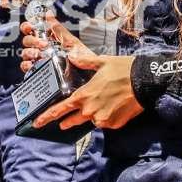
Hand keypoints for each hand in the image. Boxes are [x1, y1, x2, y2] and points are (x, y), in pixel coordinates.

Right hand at [20, 14, 98, 71]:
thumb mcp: (71, 41)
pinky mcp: (39, 73)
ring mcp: (39, 61)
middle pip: (27, 41)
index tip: (30, 27)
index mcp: (48, 39)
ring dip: (30, 52)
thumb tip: (49, 14)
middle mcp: (41, 50)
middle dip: (32, 41)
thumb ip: (58, 29)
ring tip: (39, 55)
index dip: (27, 27)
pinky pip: (27, 68)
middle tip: (44, 44)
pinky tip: (33, 64)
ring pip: (25, 54)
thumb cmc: (82, 58)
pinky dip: (27, 65)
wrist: (88, 75)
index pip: (31, 30)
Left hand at [24, 16, 142, 130]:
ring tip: (101, 105)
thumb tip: (72, 56)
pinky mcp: (114, 124)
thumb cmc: (123, 70)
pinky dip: (106, 116)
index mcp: (84, 95)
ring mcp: (102, 119)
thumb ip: (84, 62)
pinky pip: (105, 122)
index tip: (37, 122)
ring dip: (91, 115)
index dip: (47, 117)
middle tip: (61, 123)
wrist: (145, 82)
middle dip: (66, 122)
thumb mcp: (101, 62)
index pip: (60, 109)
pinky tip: (113, 106)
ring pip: (91, 120)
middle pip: (73, 120)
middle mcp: (90, 110)